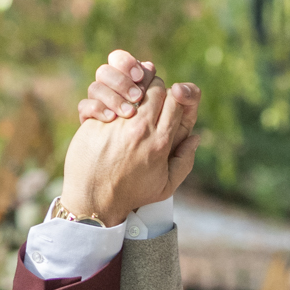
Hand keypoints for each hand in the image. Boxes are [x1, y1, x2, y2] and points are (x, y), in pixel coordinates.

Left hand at [61, 48, 200, 225]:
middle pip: (157, 88)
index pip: (178, 100)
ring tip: (134, 97)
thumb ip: (185, 161)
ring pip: (133, 87)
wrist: (93, 201)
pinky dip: (113, 95)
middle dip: (157, 88)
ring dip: (135, 88)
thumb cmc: (131, 194)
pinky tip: (114, 105)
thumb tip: (196, 137)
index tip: (173, 99)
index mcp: (161, 142)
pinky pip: (108, 95)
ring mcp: (118, 123)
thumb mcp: (166, 186)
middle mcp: (141, 128)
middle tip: (152, 97)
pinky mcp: (97, 120)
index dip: (178, 95)